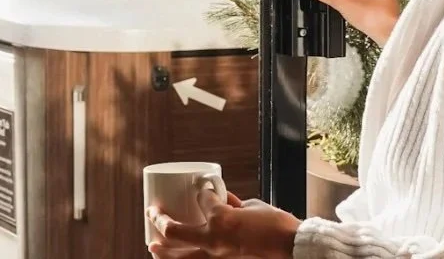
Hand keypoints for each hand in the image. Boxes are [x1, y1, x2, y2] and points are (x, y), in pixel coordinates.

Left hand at [147, 189, 299, 258]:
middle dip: (159, 220)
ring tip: (153, 246)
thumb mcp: (254, 207)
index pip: (202, 199)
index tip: (201, 190)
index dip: (201, 192)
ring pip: (179, 257)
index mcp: (222, 218)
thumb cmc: (276, 226)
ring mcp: (216, 257)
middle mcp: (213, 239)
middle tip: (153, 213)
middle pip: (174, 231)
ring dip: (162, 251)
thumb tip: (224, 198)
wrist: (290, 249)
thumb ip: (234, 204)